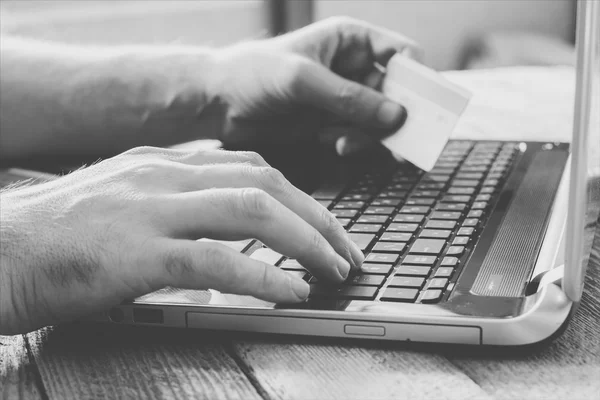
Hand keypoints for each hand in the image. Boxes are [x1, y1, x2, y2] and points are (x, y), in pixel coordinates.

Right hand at [0, 147, 362, 333]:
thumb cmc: (59, 235)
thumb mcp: (126, 201)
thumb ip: (177, 201)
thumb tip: (229, 222)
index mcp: (165, 164)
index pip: (253, 168)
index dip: (302, 198)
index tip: (327, 228)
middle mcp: (164, 176)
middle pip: (266, 183)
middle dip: (319, 218)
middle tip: (347, 253)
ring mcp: (150, 210)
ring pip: (251, 211)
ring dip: (305, 242)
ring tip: (333, 271)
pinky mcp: (134, 253)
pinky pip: (215, 260)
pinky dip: (263, 277)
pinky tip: (291, 292)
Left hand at [212, 17, 420, 154]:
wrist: (219, 102)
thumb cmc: (254, 74)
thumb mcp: (302, 80)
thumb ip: (348, 98)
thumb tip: (398, 115)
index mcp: (353, 40)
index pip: (404, 54)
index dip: (419, 79)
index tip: (421, 108)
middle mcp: (355, 68)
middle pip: (399, 92)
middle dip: (398, 115)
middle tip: (400, 142)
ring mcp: (346, 98)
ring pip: (382, 119)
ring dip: (372, 134)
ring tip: (342, 142)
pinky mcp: (333, 123)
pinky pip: (361, 136)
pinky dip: (355, 143)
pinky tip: (334, 144)